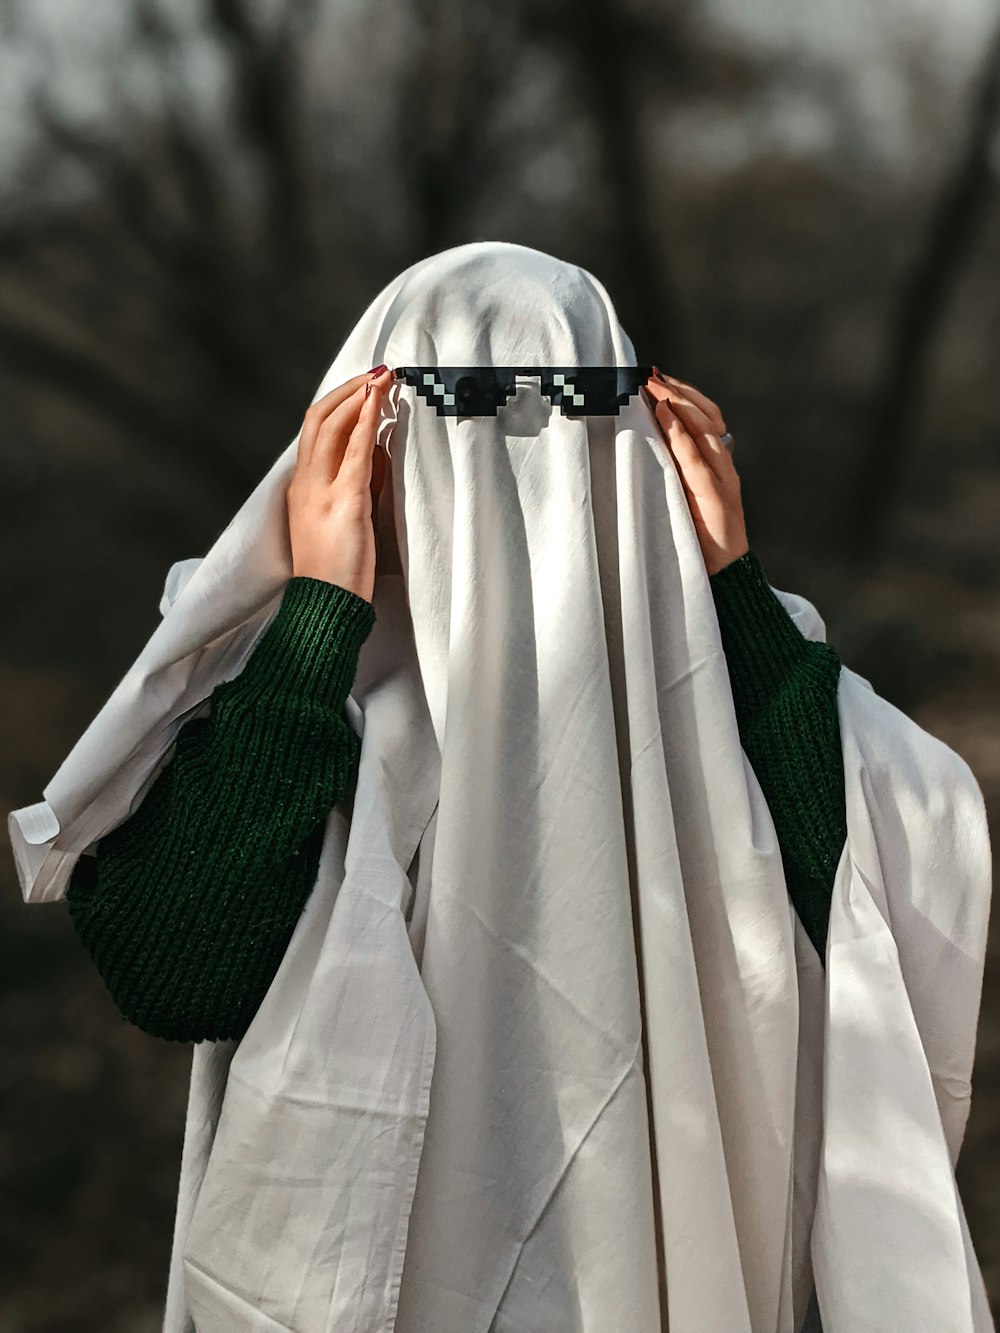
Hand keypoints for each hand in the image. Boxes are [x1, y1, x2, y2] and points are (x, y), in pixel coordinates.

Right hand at [287, 365, 393, 602]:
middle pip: (318, 419)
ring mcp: (320, 491)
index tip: (363, 386)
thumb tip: (375, 455)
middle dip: (348, 390)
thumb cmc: (336, 573)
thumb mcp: (339, 522)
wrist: (325, 607)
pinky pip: (354, 451)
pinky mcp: (344, 502)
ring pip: (332, 426)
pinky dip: (366, 420)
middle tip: (376, 371)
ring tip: (384, 377)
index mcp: (300, 488)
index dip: (338, 403)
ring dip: (360, 396)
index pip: (313, 432)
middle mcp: (304, 483)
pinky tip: (380, 401)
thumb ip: (352, 487)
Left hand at [643, 369, 748, 576]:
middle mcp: (723, 465)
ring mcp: (722, 479)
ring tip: (654, 385)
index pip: (703, 416)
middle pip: (706, 414)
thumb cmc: (699, 539)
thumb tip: (647, 446)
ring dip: (679, 402)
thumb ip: (674, 471)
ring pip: (705, 428)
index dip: (682, 394)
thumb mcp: (683, 497)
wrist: (725, 575)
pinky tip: (664, 414)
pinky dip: (681, 433)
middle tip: (650, 373)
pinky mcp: (716, 496)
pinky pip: (697, 458)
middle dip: (678, 390)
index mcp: (716, 463)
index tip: (655, 376)